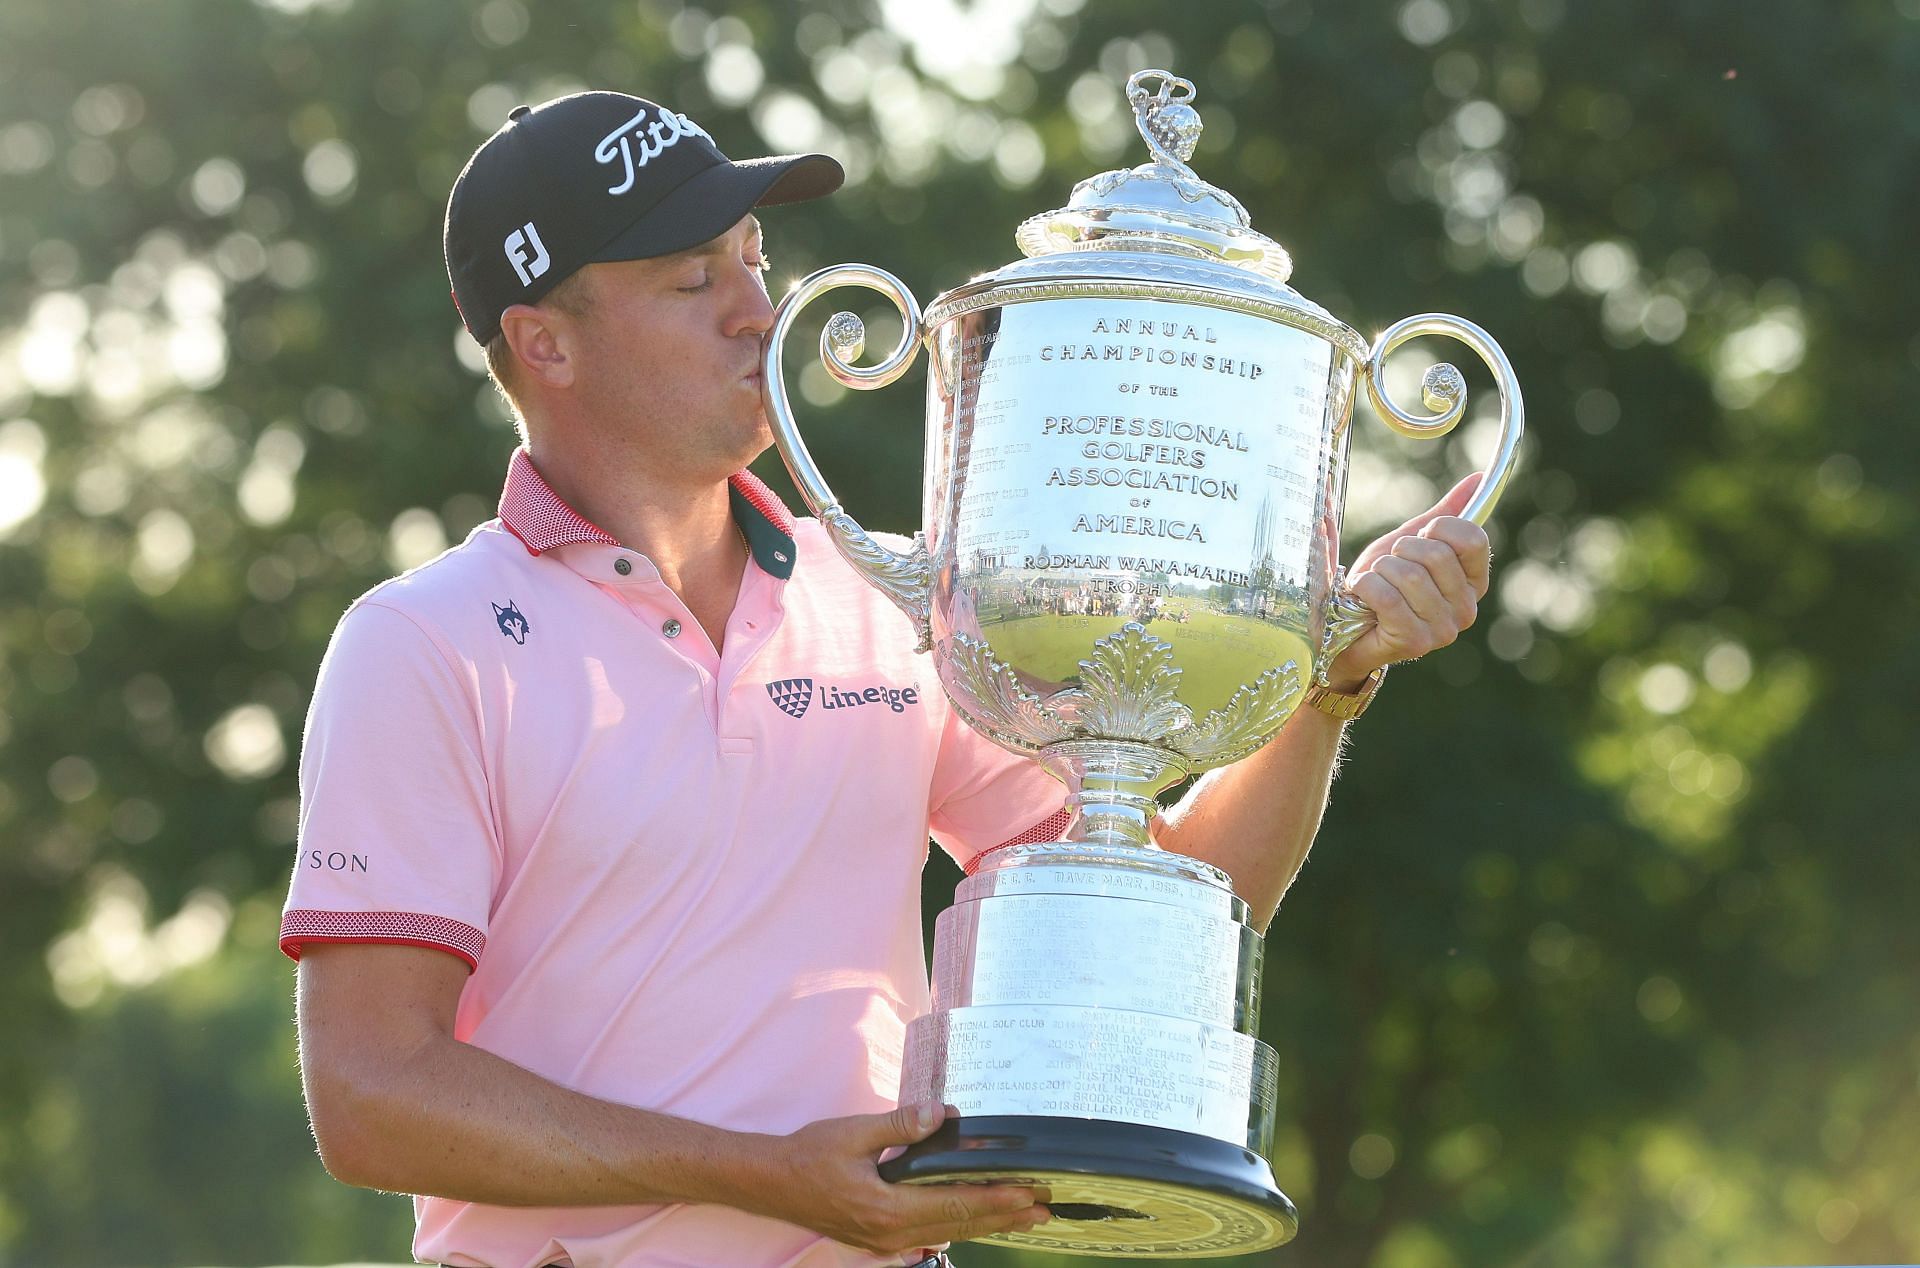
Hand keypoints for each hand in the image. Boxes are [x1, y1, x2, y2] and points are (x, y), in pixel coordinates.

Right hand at [759, 1101, 1049, 1254]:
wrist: (771, 1182)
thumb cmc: (809, 1155)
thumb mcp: (854, 1132)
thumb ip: (899, 1125)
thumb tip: (941, 1113)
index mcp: (887, 1208)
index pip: (954, 1204)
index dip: (995, 1199)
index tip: (1029, 1192)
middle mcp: (891, 1233)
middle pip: (960, 1226)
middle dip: (1005, 1216)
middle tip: (1045, 1208)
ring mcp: (885, 1241)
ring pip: (949, 1233)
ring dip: (988, 1223)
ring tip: (1024, 1216)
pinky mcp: (880, 1237)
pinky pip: (930, 1234)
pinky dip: (961, 1225)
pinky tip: (976, 1219)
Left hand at [1328, 473, 1491, 689]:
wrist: (1345, 630)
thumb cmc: (1383, 585)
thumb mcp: (1413, 543)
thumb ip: (1445, 514)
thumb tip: (1477, 478)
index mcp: (1473, 582)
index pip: (1473, 538)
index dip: (1437, 529)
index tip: (1417, 540)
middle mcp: (1466, 610)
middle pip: (1436, 554)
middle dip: (1400, 550)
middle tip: (1388, 567)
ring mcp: (1443, 630)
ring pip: (1409, 575)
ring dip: (1380, 570)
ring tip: (1374, 583)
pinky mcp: (1414, 642)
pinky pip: (1387, 596)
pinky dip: (1365, 586)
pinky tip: (1361, 595)